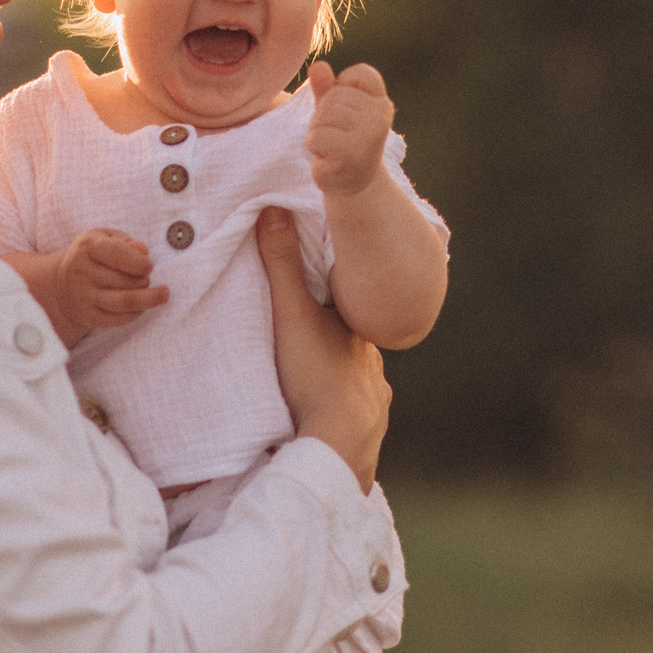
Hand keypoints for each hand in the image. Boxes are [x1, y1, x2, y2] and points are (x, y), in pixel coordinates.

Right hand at [54, 228, 167, 344]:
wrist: (64, 284)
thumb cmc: (94, 256)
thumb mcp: (107, 239)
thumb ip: (127, 243)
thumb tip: (143, 251)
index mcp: (87, 247)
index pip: (117, 253)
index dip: (140, 261)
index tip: (149, 266)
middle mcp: (81, 272)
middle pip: (126, 280)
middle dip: (144, 279)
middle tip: (145, 277)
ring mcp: (83, 296)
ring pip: (125, 302)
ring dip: (148, 298)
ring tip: (161, 294)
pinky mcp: (88, 316)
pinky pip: (120, 319)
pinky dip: (137, 312)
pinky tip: (142, 306)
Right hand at [255, 208, 387, 490]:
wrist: (339, 443)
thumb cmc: (316, 375)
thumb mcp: (291, 314)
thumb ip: (282, 264)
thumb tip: (275, 208)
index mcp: (359, 335)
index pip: (350, 312)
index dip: (333, 306)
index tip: (318, 303)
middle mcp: (374, 367)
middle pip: (353, 349)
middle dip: (335, 347)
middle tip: (309, 347)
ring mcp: (376, 403)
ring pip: (358, 385)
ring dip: (339, 384)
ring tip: (314, 387)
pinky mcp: (369, 436)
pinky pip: (357, 421)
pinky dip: (343, 418)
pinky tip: (330, 423)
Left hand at [305, 62, 391, 196]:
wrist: (352, 184)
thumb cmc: (342, 141)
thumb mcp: (334, 110)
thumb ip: (326, 87)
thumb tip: (318, 66)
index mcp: (380, 100)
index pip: (359, 73)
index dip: (341, 89)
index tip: (346, 111)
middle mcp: (380, 115)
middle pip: (332, 98)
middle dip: (323, 117)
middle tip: (335, 136)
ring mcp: (369, 135)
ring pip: (322, 118)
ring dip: (317, 134)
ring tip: (332, 147)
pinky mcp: (354, 155)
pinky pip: (317, 138)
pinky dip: (316, 149)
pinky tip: (329, 159)